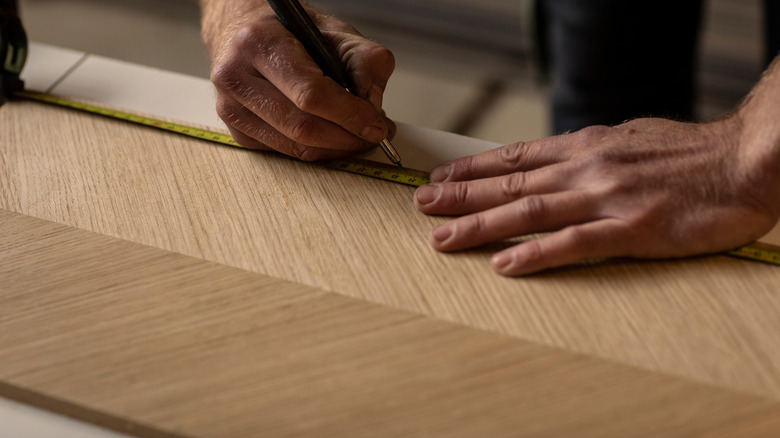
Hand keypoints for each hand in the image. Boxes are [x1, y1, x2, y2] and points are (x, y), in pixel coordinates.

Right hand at [200, 0, 394, 159]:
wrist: (244, 32)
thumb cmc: (289, 31)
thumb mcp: (333, 31)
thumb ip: (363, 59)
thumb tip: (372, 103)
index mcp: (259, 43)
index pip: (310, 93)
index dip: (350, 115)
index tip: (377, 125)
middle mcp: (236, 76)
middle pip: (302, 127)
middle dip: (347, 137)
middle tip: (374, 134)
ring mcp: (230, 108)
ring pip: (294, 146)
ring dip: (335, 148)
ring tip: (358, 136)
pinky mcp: (237, 131)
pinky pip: (285, 152)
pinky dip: (316, 150)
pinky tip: (332, 136)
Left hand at [414, 117, 779, 274]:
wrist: (746, 162)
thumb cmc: (691, 154)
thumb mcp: (629, 139)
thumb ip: (589, 154)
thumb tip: (556, 163)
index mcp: (587, 147)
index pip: (516, 157)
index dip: (472, 167)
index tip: (439, 175)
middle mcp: (588, 169)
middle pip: (510, 184)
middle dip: (461, 195)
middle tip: (421, 204)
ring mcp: (607, 199)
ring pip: (530, 212)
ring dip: (481, 225)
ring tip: (443, 237)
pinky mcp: (633, 230)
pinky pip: (575, 244)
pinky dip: (536, 254)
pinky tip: (504, 265)